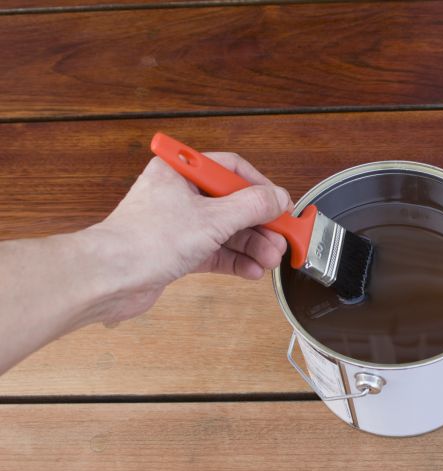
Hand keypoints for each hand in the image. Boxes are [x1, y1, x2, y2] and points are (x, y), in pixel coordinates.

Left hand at [90, 152, 290, 323]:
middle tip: (280, 239)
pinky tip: (251, 270)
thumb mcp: (212, 218)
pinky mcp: (176, 252)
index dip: (260, 188)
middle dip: (260, 225)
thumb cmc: (145, 240)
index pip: (232, 169)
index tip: (281, 206)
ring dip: (251, 246)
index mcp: (181, 172)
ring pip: (225, 231)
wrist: (110, 278)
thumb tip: (278, 198)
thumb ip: (251, 206)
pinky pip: (214, 252)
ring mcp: (177, 225)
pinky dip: (234, 261)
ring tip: (269, 260)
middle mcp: (178, 195)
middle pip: (232, 204)